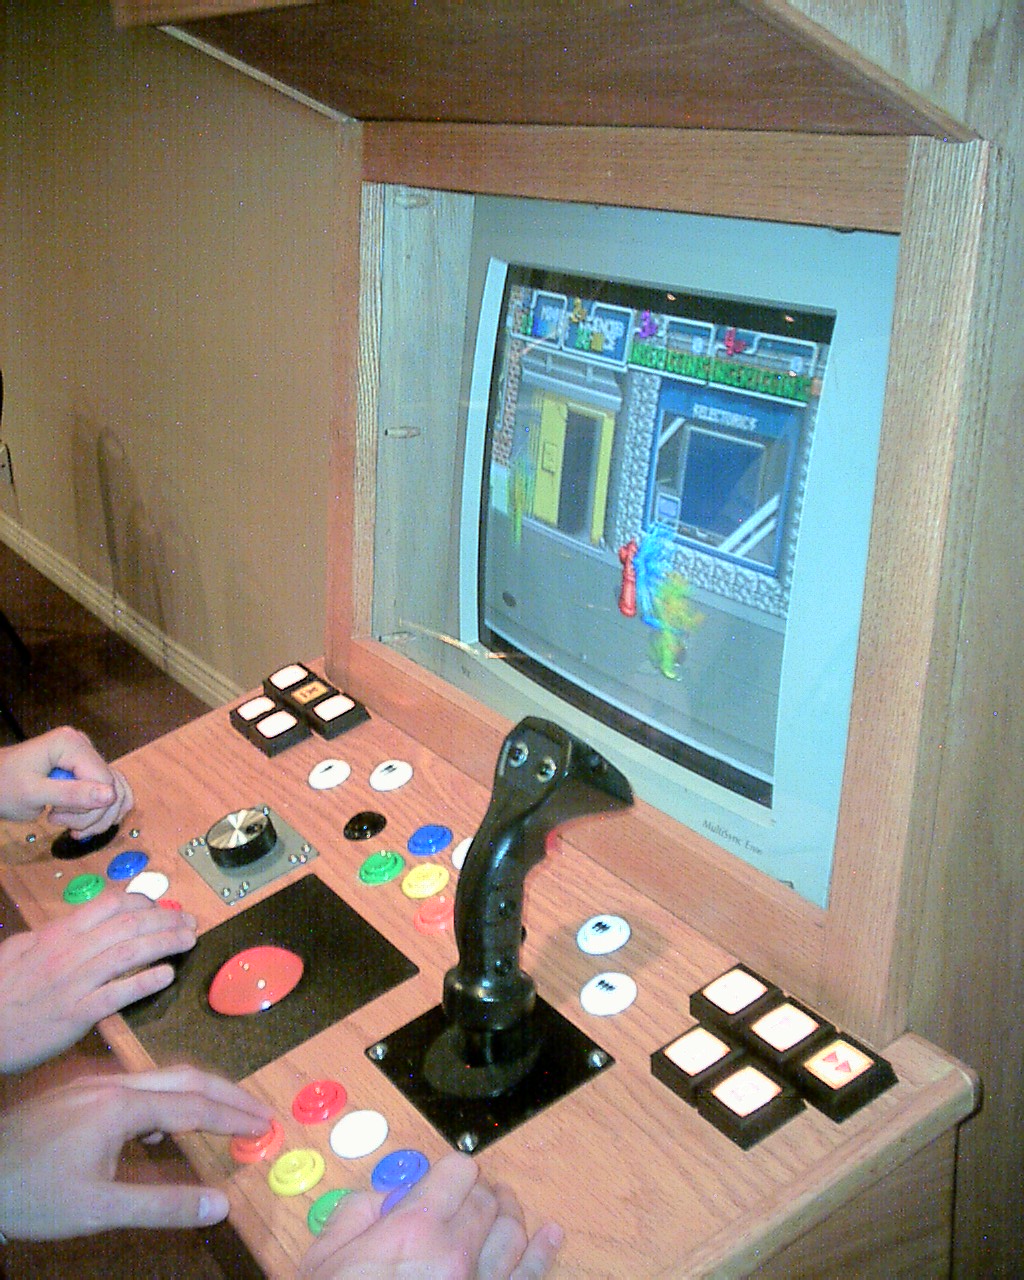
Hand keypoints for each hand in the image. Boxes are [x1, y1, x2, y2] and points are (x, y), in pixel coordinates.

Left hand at [0, 726, 133, 837]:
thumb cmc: (4, 787)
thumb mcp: (33, 794)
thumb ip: (71, 794)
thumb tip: (111, 796)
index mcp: (71, 744)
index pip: (104, 780)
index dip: (90, 807)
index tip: (56, 818)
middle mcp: (84, 745)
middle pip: (112, 787)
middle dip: (91, 815)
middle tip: (59, 822)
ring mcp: (87, 756)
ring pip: (115, 792)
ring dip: (97, 817)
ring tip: (69, 825)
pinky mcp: (86, 769)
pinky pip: (108, 792)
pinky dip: (100, 812)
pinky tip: (81, 822)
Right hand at [0, 891, 197, 1072]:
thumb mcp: (19, 950)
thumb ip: (51, 934)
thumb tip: (78, 922)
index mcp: (58, 934)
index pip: (109, 905)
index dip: (141, 902)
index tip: (160, 907)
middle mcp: (70, 953)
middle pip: (128, 925)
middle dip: (165, 920)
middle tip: (189, 921)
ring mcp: (74, 983)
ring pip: (129, 953)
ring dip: (165, 943)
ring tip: (188, 940)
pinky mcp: (76, 1014)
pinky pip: (118, 993)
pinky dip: (145, 982)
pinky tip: (167, 974)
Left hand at [0, 1066, 273, 1239]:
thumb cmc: (34, 1194)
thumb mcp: (99, 1209)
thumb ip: (163, 1205)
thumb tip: (221, 1204)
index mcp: (122, 1107)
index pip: (195, 1106)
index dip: (233, 1118)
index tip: (265, 1127)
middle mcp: (114, 1085)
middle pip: (186, 1078)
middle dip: (228, 1094)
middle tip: (261, 1111)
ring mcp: (96, 1084)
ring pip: (162, 1077)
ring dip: (200, 1092)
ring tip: (225, 1114)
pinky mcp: (81, 1092)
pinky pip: (139, 1085)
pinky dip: (169, 1098)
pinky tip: (163, 1124)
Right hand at [300, 1151, 563, 1278]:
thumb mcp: (326, 1259)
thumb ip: (356, 1214)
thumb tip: (383, 1197)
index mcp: (415, 1228)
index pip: (458, 1171)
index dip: (452, 1171)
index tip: (446, 1179)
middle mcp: (455, 1252)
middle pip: (486, 1199)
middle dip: (478, 1191)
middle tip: (472, 1194)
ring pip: (513, 1232)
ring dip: (509, 1214)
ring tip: (505, 1207)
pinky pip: (530, 1276)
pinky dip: (543, 1252)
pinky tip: (550, 1236)